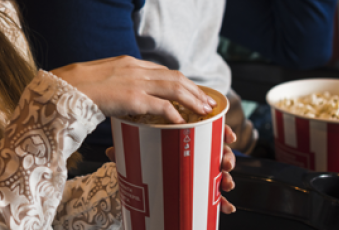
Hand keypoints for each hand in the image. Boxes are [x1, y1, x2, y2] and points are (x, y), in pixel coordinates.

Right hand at [51, 56, 215, 122]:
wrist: (61, 88)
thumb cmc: (75, 87)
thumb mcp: (100, 79)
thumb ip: (115, 83)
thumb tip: (123, 96)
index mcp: (127, 63)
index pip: (162, 70)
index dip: (181, 81)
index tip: (192, 91)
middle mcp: (134, 68)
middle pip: (174, 76)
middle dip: (194, 89)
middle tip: (208, 102)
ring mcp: (133, 82)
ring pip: (173, 87)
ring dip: (192, 99)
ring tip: (204, 111)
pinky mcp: (130, 97)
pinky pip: (160, 105)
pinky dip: (174, 112)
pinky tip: (182, 122)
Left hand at [105, 126, 237, 213]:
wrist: (137, 174)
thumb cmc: (141, 155)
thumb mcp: (134, 150)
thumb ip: (125, 150)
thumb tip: (110, 151)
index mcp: (183, 136)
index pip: (205, 130)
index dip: (221, 132)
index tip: (229, 137)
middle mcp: (194, 152)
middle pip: (217, 151)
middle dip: (227, 156)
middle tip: (226, 163)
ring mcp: (197, 169)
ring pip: (218, 172)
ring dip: (227, 177)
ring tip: (226, 183)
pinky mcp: (198, 186)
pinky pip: (212, 193)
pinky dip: (223, 202)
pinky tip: (227, 207)